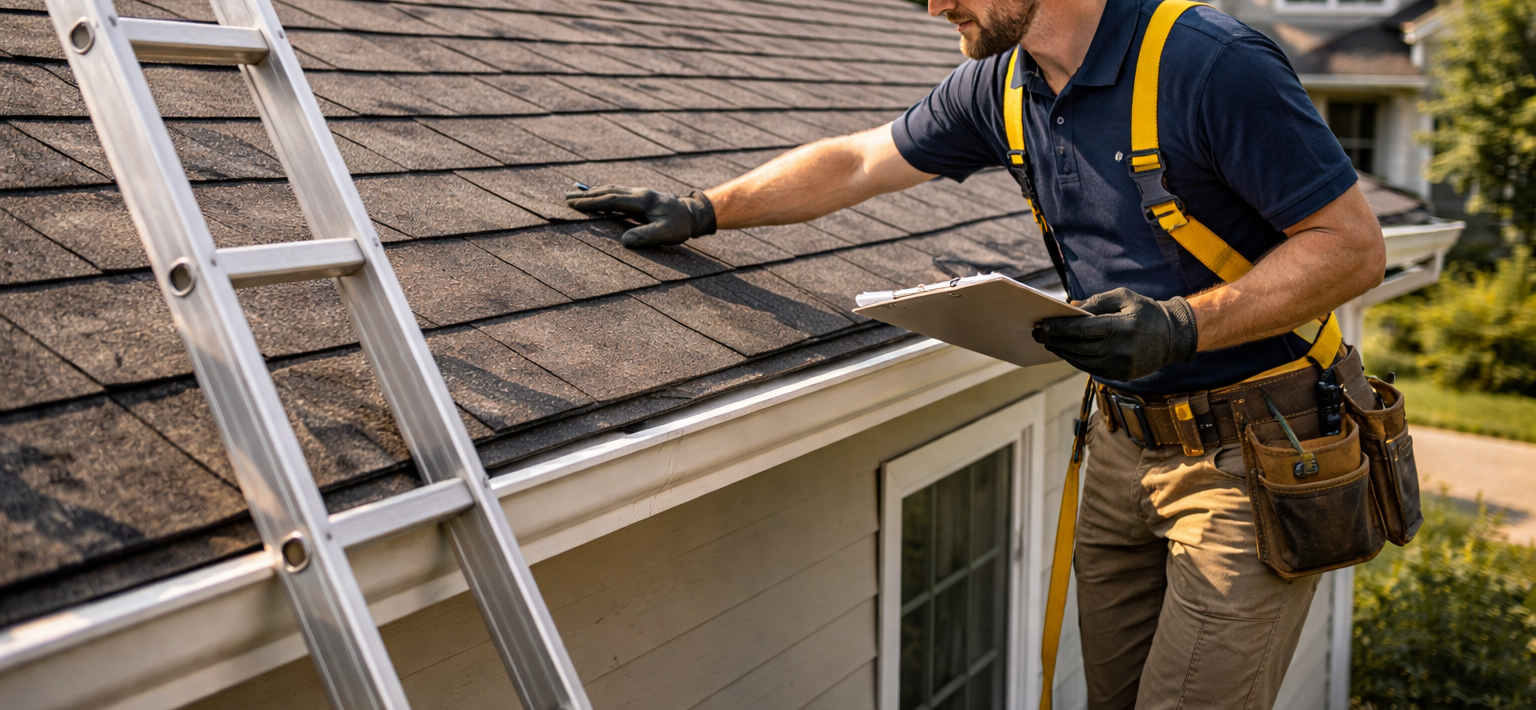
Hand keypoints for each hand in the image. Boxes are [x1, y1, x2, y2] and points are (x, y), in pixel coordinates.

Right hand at [563, 185, 716, 247]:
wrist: (694, 213)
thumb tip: (624, 241)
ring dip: (593, 193)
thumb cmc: (680, 225)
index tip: (574, 205)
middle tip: (567, 198)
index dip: (592, 203)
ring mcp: (640, 193)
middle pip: (608, 191)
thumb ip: (646, 236)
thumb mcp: (666, 233)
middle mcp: (639, 193)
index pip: (611, 199)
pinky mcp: (641, 197)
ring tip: (576, 196)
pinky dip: (604, 194)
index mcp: (642, 200)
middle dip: (587, 195)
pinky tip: (597, 198)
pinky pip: (617, 193)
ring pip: (612, 190)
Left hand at [1031, 287, 1198, 381]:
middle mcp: (1119, 349)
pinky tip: (1066, 352)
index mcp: (1120, 327)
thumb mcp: (1123, 298)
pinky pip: (1091, 369)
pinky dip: (1076, 360)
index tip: (1043, 325)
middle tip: (1037, 334)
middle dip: (1054, 341)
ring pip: (1081, 361)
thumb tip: (1069, 309)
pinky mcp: (1120, 376)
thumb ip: (1096, 302)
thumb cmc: (1145, 311)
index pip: (1082, 329)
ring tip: (1048, 343)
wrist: (1174, 337)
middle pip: (1077, 347)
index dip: (1060, 328)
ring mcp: (1120, 366)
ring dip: (1061, 352)